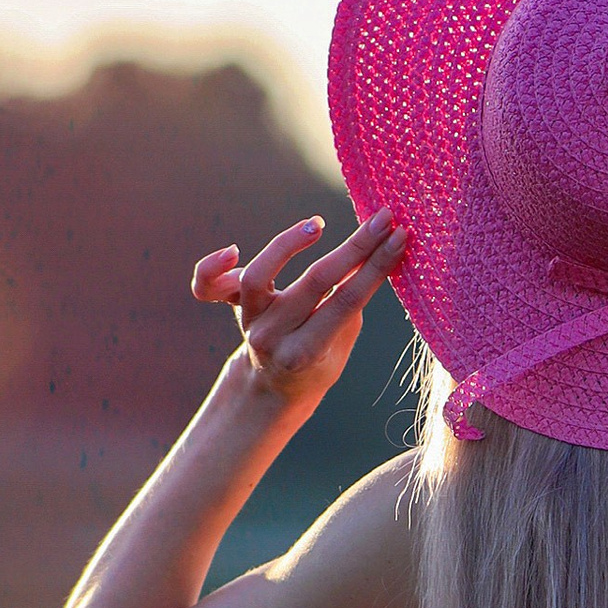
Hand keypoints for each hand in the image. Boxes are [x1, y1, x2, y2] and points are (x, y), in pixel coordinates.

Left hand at [193, 207, 407, 412]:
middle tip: (383, 219)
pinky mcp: (233, 308)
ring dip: (287, 245)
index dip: (375, 266)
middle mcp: (273, 337)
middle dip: (355, 247)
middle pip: (314, 283)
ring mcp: (250, 322)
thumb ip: (347, 303)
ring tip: (317, 226)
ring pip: (258, 276)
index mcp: (306, 354)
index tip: (399, 237)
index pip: (347, 301)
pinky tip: (233, 251)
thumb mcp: (341, 345)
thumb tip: (372, 252)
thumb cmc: (318, 362)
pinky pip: (208, 287)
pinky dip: (213, 267)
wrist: (273, 387)